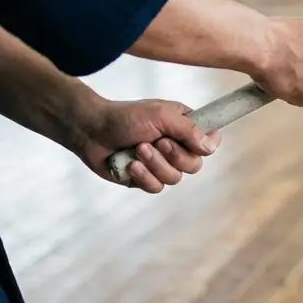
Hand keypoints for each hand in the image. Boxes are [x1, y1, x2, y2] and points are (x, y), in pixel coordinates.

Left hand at [75, 98, 220, 193]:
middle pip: (195, 165)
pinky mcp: (144, 179)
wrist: (92, 130)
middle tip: (158, 142)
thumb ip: (189, 130)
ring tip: (138, 149)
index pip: (210, 141)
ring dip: (156, 164)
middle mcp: (176, 146)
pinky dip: (144, 176)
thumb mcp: (161, 115)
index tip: (196, 143)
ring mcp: (160, 164)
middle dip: (175, 155)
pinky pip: (156, 187)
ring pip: (175, 178)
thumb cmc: (126, 116)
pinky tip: (131, 164)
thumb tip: (211, 147)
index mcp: (184, 127)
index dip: (207, 145)